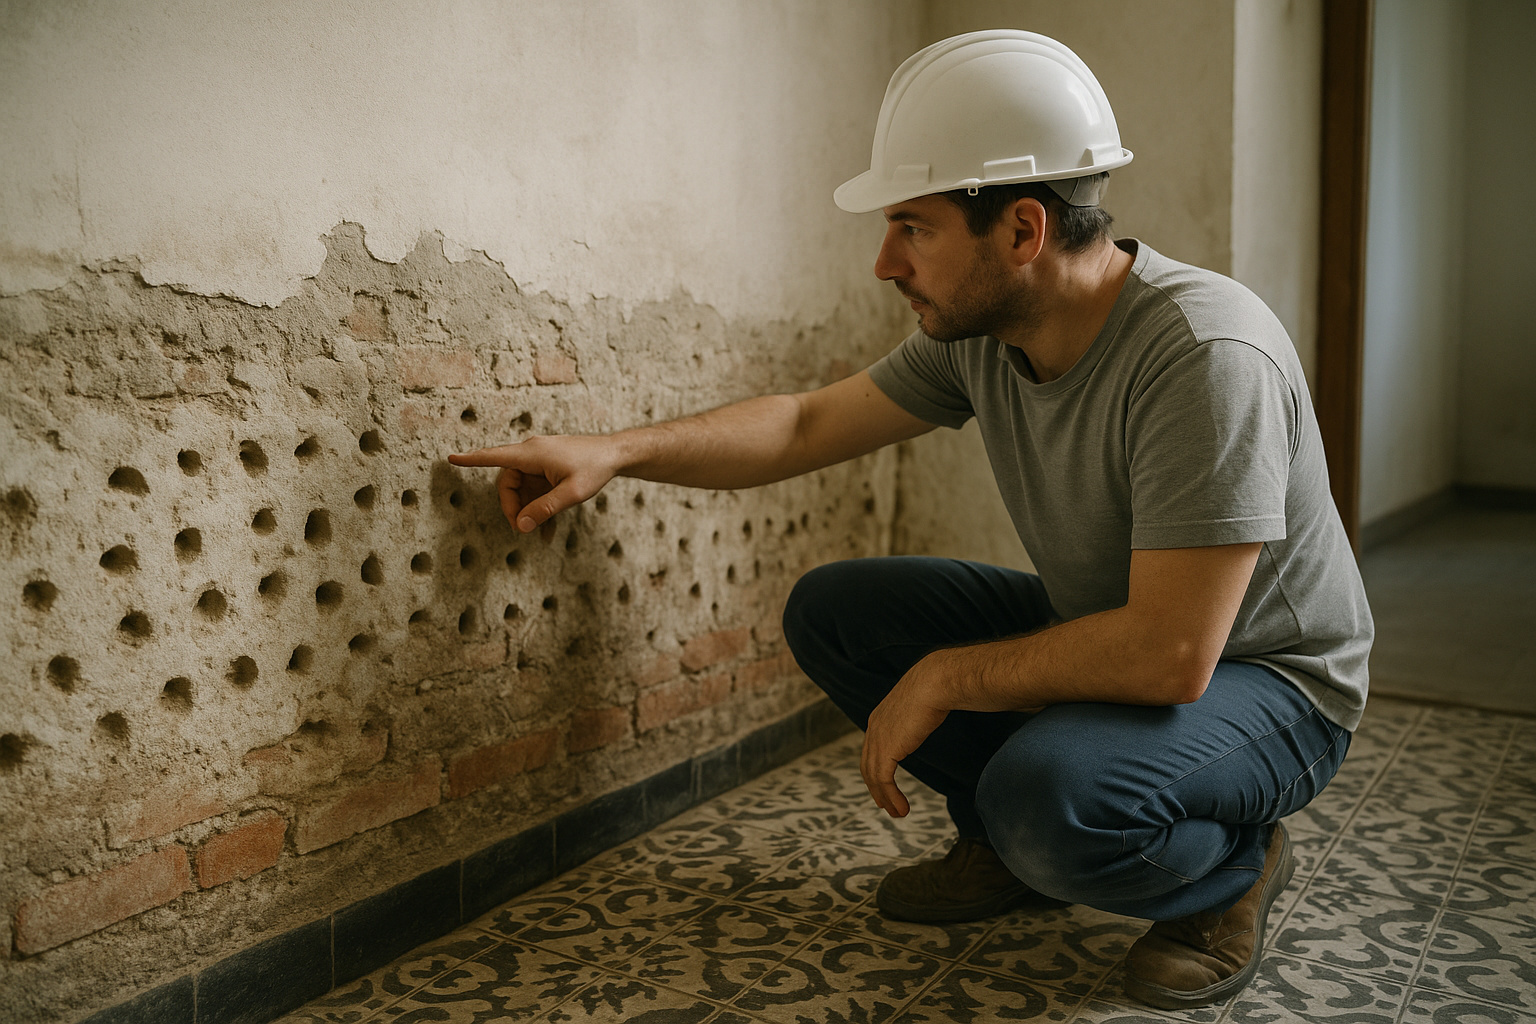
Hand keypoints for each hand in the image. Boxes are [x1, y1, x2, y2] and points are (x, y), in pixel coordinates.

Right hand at [448, 435, 618, 532]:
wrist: (615, 455)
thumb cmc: (595, 468)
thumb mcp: (572, 493)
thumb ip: (545, 509)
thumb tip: (521, 526)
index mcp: (532, 453)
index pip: (494, 456)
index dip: (471, 460)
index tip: (451, 458)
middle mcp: (532, 454)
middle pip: (507, 483)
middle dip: (512, 508)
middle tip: (521, 530)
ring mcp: (539, 462)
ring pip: (521, 489)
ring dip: (526, 512)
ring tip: (537, 534)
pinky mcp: (548, 469)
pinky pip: (534, 491)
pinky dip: (538, 508)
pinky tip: (547, 532)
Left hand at [861, 651, 954, 818]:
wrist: (938, 681)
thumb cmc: (940, 686)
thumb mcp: (925, 701)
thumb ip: (922, 712)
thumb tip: (934, 712)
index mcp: (881, 716)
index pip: (872, 748)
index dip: (876, 770)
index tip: (884, 786)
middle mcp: (874, 727)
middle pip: (868, 765)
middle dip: (877, 789)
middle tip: (887, 806)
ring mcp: (878, 738)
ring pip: (874, 777)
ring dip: (886, 798)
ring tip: (897, 813)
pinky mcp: (887, 749)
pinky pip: (883, 780)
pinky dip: (891, 797)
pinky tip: (901, 809)